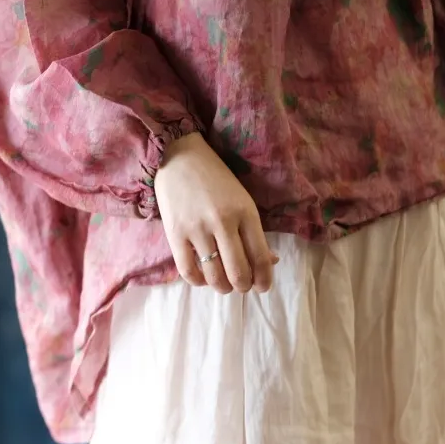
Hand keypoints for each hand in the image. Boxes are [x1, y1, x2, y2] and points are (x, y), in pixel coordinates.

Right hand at [155, 132, 276, 293]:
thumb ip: (254, 231)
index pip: (260, 258)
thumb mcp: (242, 200)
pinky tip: (202, 277)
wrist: (179, 156)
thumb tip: (270, 263)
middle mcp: (223, 222)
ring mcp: (197, 229)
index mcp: (245, 212)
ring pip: (214, 276)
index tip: (262, 287)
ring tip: (223, 284)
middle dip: (243, 287)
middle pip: (238, 272)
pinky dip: (198, 281)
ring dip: (222, 287)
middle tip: (241, 286)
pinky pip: (188, 270)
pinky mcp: (174, 233)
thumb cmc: (215, 178)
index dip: (264, 280)